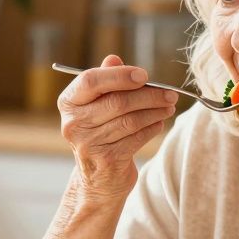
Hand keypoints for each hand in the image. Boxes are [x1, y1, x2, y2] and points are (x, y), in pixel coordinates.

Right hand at [59, 55, 176, 200]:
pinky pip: (137, 138)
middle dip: (149, 96)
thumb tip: (114, 59)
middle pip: (117, 102)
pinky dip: (152, 128)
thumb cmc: (100, 133)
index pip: (90, 81)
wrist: (97, 179)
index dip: (119, 76)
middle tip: (170, 94)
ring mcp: (88, 144)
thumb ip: (105, 81)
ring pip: (130, 120)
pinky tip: (159, 122)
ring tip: (169, 106)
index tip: (144, 75)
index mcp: (68, 103)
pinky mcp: (106, 160)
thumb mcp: (97, 105)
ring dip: (155, 111)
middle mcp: (73, 123)